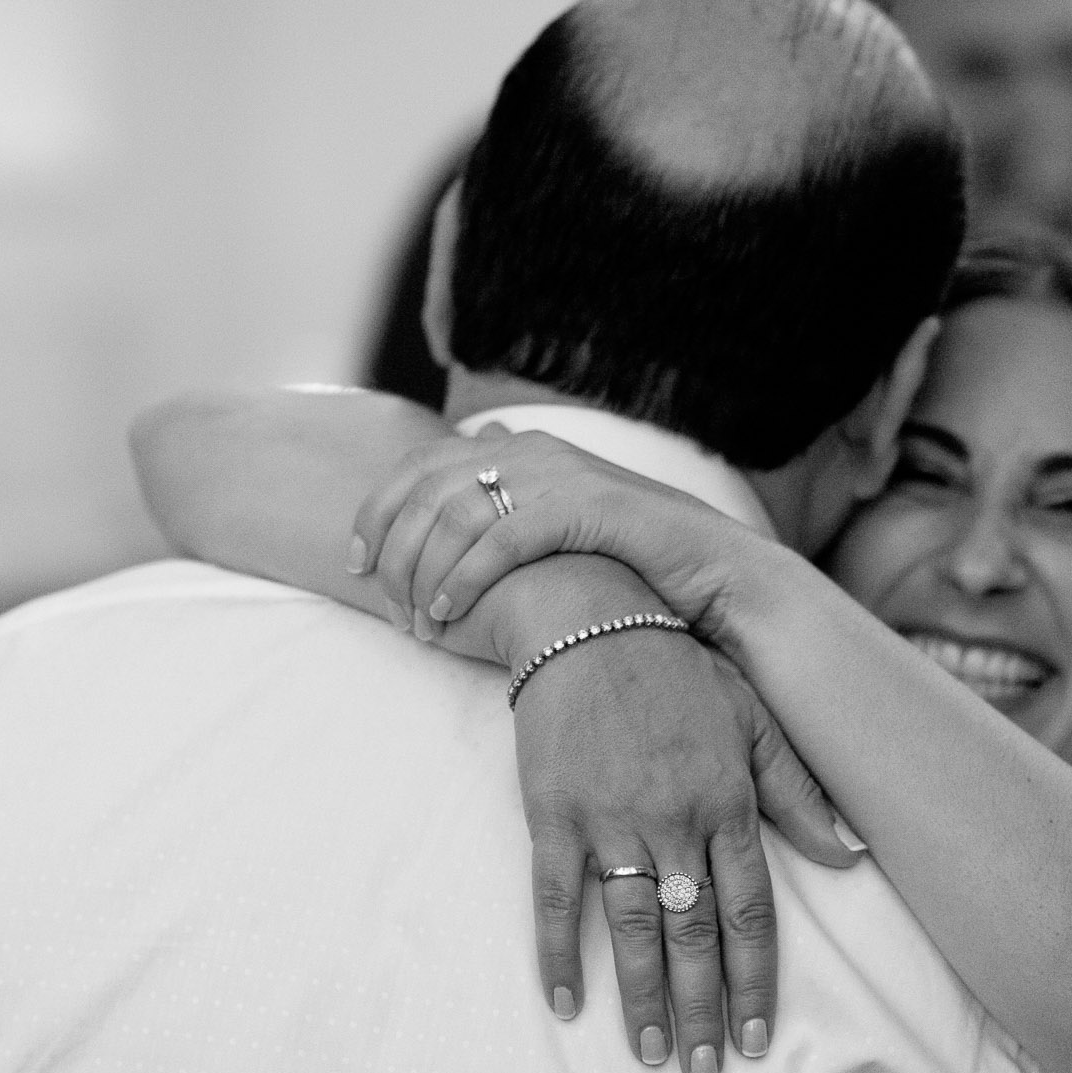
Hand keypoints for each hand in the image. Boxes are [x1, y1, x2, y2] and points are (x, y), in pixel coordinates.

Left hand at [349, 428, 745, 643]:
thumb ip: (495, 524)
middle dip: (390, 548)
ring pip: (454, 515)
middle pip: (423, 488)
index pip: (417, 465)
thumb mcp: (548, 532)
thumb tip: (434, 546)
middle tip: (380, 603)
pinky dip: (464, 579)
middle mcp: (530, 449)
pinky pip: (501, 540)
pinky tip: (446, 614)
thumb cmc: (626, 564)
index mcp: (515, 448)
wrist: (716, 574)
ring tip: (417, 624)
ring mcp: (559, 474)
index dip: (375, 512)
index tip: (355, 564)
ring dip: (423, 574)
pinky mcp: (586, 507)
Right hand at [451, 554, 853, 1072]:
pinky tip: (566, 1003)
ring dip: (643, 1000)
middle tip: (709, 1071)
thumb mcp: (751, 715)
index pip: (752, 912)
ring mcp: (612, 820)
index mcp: (729, 801)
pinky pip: (555, 898)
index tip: (760, 1038)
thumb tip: (849, 853)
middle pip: (696, 936)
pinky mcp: (553, 815)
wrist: (586, 616)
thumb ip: (797, 788)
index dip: (756, 981)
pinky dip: (558, 954)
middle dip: (704, 1011)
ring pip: (634, 928)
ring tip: (651, 1056)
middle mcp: (676, 820)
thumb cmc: (673, 666)